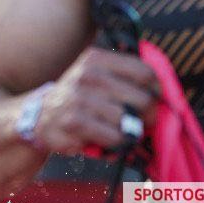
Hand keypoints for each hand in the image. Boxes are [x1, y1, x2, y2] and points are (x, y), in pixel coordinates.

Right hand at [35, 46, 160, 155]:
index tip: (151, 99)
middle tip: (138, 122)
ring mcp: (80, 98)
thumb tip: (165, 87)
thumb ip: (126, 76)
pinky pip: (115, 137)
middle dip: (147, 116)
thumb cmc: (78, 98)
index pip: (145, 72)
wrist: (39, 116)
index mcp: (96, 59)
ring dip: (128, 131)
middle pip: (143, 99)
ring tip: (115, 129)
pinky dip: (115, 143)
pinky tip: (102, 138)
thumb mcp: (95, 76)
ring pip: (130, 121)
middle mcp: (88, 75)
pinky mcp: (75, 122)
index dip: (156, 90)